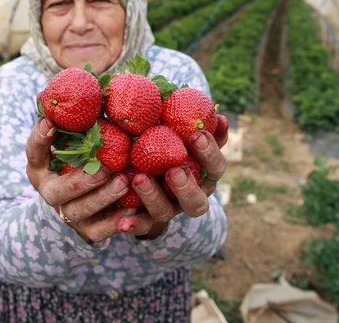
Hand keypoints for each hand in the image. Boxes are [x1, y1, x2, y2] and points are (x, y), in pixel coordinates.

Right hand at [26, 117, 135, 242]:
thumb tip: (99, 83)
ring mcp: (66, 213)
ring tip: (124, 182)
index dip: (39, 138)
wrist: (81, 202)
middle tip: (104, 169)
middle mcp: (50, 191)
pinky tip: (131, 212)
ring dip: (102, 198)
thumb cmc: (81, 159)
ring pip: (80, 211)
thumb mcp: (75, 141)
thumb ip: (80, 121)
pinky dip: (114, 224)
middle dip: (81, 181)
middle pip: (59, 191)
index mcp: (41, 167)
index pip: (33, 151)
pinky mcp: (86, 231)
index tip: (50, 122)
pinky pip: (99, 232)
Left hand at [117, 114, 229, 237]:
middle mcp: (190, 196)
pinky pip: (140, 226)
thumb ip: (194, 122)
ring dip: (153, 197)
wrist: (141, 166)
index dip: (210, 153)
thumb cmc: (167, 141)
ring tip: (139, 178)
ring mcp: (168, 210)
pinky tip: (122, 221)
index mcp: (204, 174)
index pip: (216, 167)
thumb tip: (216, 112)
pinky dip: (133, 224)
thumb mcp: (180, 131)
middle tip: (174, 170)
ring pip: (165, 212)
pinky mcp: (146, 220)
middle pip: (197, 201)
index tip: (196, 134)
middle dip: (186, 187)